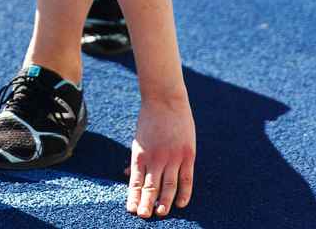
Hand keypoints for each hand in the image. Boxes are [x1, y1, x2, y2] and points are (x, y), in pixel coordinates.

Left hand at [124, 92, 195, 218]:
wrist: (165, 99)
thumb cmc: (149, 120)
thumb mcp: (138, 139)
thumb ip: (136, 159)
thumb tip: (127, 175)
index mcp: (140, 154)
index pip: (136, 181)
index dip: (134, 197)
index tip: (132, 210)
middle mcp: (156, 158)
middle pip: (151, 187)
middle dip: (147, 203)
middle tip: (144, 217)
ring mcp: (172, 157)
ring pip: (169, 186)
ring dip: (164, 202)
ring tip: (160, 214)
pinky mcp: (187, 155)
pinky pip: (187, 179)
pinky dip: (184, 193)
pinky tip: (182, 204)